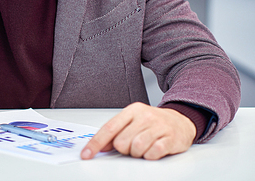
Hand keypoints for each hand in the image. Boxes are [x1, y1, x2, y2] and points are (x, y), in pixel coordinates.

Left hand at [81, 102, 195, 159]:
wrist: (180, 120)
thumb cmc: (152, 122)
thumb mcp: (132, 121)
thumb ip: (115, 132)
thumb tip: (100, 147)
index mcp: (131, 111)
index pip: (108, 129)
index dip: (95, 144)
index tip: (86, 155)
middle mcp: (144, 116)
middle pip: (121, 142)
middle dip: (125, 149)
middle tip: (133, 145)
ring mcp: (158, 127)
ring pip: (136, 148)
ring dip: (137, 153)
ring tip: (143, 148)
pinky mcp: (171, 138)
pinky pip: (153, 153)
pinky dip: (150, 156)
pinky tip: (153, 149)